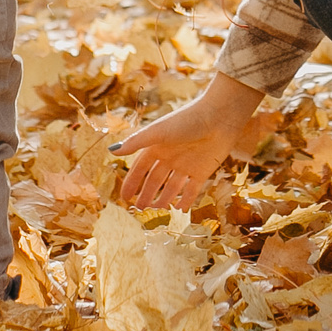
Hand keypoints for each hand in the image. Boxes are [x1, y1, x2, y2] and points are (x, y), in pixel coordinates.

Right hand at [113, 73, 261, 210]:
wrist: (219, 117)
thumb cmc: (186, 120)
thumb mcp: (158, 132)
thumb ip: (136, 143)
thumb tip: (111, 151)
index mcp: (158, 146)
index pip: (140, 168)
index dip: (132, 182)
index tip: (124, 197)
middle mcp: (171, 156)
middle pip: (155, 179)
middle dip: (147, 194)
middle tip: (139, 210)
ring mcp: (187, 165)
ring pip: (172, 187)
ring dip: (164, 199)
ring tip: (156, 213)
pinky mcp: (203, 171)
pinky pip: (192, 190)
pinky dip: (185, 200)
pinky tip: (179, 211)